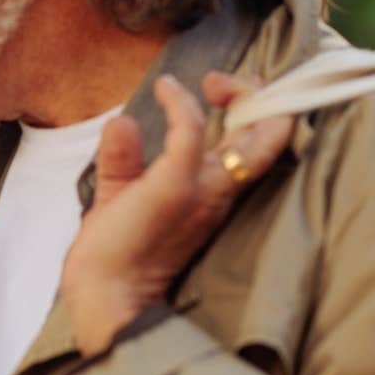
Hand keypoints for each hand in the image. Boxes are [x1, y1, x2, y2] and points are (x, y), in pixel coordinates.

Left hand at [60, 72, 294, 355]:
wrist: (105, 292)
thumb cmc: (115, 251)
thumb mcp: (120, 192)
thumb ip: (124, 157)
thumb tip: (123, 120)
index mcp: (215, 190)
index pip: (257, 143)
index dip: (249, 108)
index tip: (213, 91)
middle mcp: (219, 189)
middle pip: (269, 132)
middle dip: (256, 94)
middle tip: (219, 84)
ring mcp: (203, 188)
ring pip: (254, 133)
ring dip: (240, 94)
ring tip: (210, 82)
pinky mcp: (176, 184)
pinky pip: (191, 128)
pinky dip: (181, 101)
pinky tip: (165, 87)